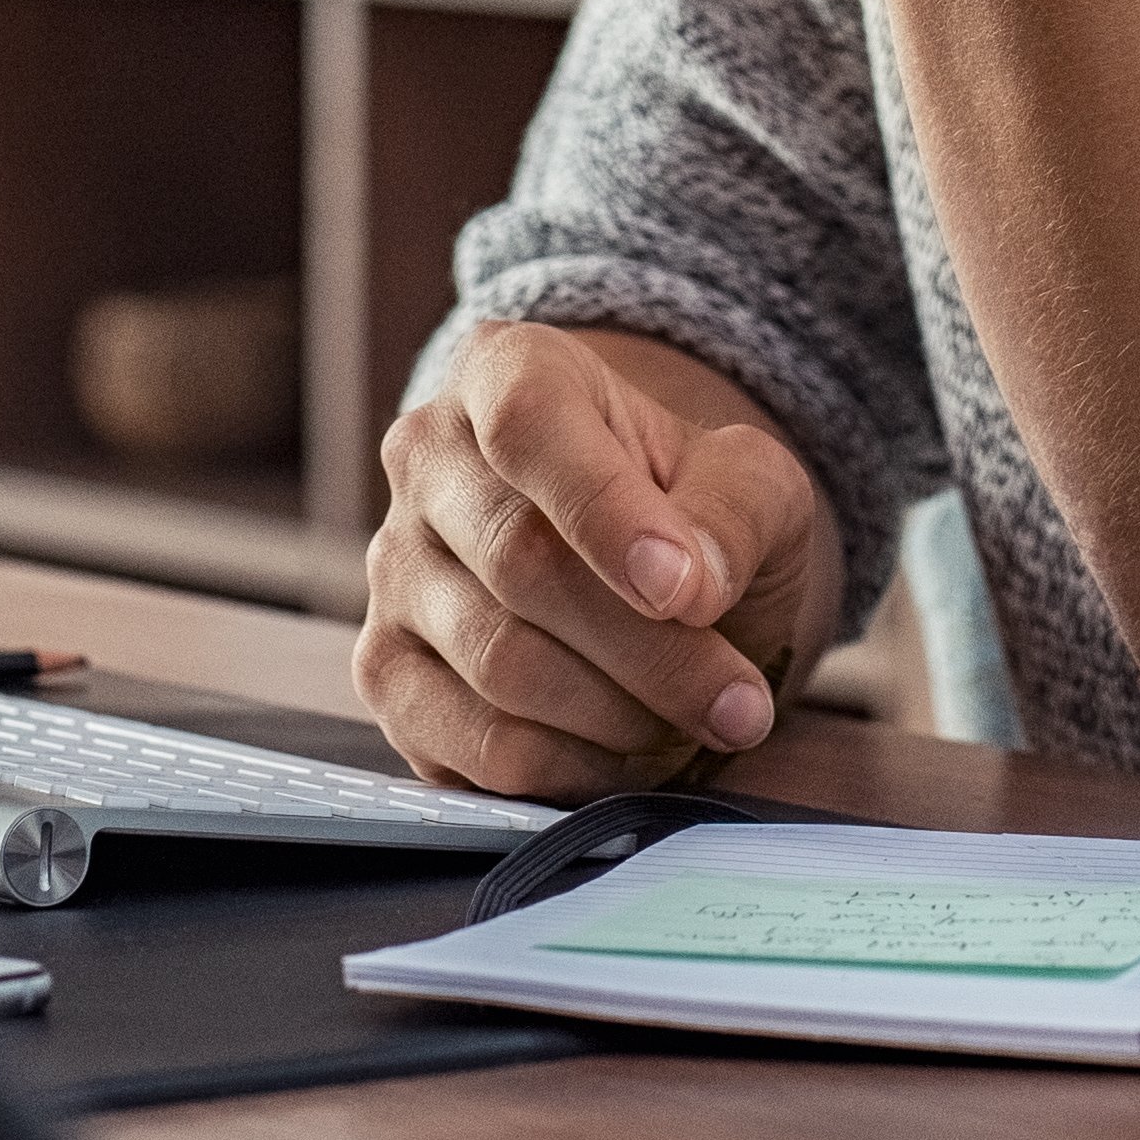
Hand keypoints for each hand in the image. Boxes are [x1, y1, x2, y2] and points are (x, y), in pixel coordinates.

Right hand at [353, 322, 841, 799]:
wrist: (647, 563)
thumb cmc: (692, 507)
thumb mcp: (751, 481)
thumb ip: (734, 512)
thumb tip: (687, 585)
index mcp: (508, 371)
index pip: (531, 426)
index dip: (607, 515)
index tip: (688, 595)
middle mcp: (426, 460)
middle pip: (521, 562)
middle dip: (650, 651)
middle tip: (739, 702)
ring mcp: (395, 570)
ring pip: (498, 661)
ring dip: (620, 715)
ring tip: (699, 721)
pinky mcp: (388, 674)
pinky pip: (470, 743)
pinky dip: (567, 768)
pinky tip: (629, 754)